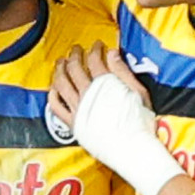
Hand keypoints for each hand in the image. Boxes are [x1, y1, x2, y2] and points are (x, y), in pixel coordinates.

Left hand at [48, 42, 180, 194]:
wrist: (133, 149)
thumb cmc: (141, 122)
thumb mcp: (139, 93)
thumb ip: (123, 72)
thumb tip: (111, 53)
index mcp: (105, 84)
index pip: (95, 60)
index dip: (95, 49)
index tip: (97, 45)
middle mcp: (88, 94)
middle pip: (75, 68)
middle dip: (75, 55)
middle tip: (76, 49)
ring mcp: (78, 109)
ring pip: (62, 83)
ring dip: (60, 70)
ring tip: (61, 62)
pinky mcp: (72, 123)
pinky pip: (56, 106)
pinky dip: (53, 94)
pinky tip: (54, 87)